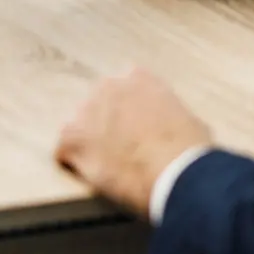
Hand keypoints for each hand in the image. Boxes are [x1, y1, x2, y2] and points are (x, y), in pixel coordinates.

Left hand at [56, 67, 213, 218]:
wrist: (175, 171)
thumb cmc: (190, 150)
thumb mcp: (189, 121)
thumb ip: (170, 116)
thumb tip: (173, 130)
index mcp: (139, 78)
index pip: (124, 87)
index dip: (128, 111)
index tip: (136, 128)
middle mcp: (108, 87)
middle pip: (98, 105)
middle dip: (105, 124)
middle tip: (120, 150)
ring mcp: (87, 111)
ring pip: (78, 125)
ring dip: (88, 142)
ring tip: (104, 165)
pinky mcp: (74, 139)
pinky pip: (63, 150)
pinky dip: (72, 163)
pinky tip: (87, 175)